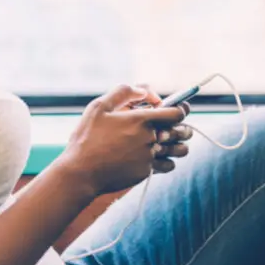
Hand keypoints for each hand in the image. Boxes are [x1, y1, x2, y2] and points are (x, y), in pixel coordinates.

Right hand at [57, 84, 189, 195]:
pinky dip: (166, 161)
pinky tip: (160, 157)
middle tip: (181, 127)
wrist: (81, 173)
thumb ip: (123, 92)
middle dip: (184, 128)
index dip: (181, 109)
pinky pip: (167, 165)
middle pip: (181, 131)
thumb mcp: (99, 107)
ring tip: (175, 144)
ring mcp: (149, 157)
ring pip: (179, 150)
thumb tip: (144, 91)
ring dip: (180, 145)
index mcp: (141, 120)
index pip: (176, 113)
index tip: (179, 108)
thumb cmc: (87, 138)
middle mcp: (149, 138)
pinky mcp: (146, 172)